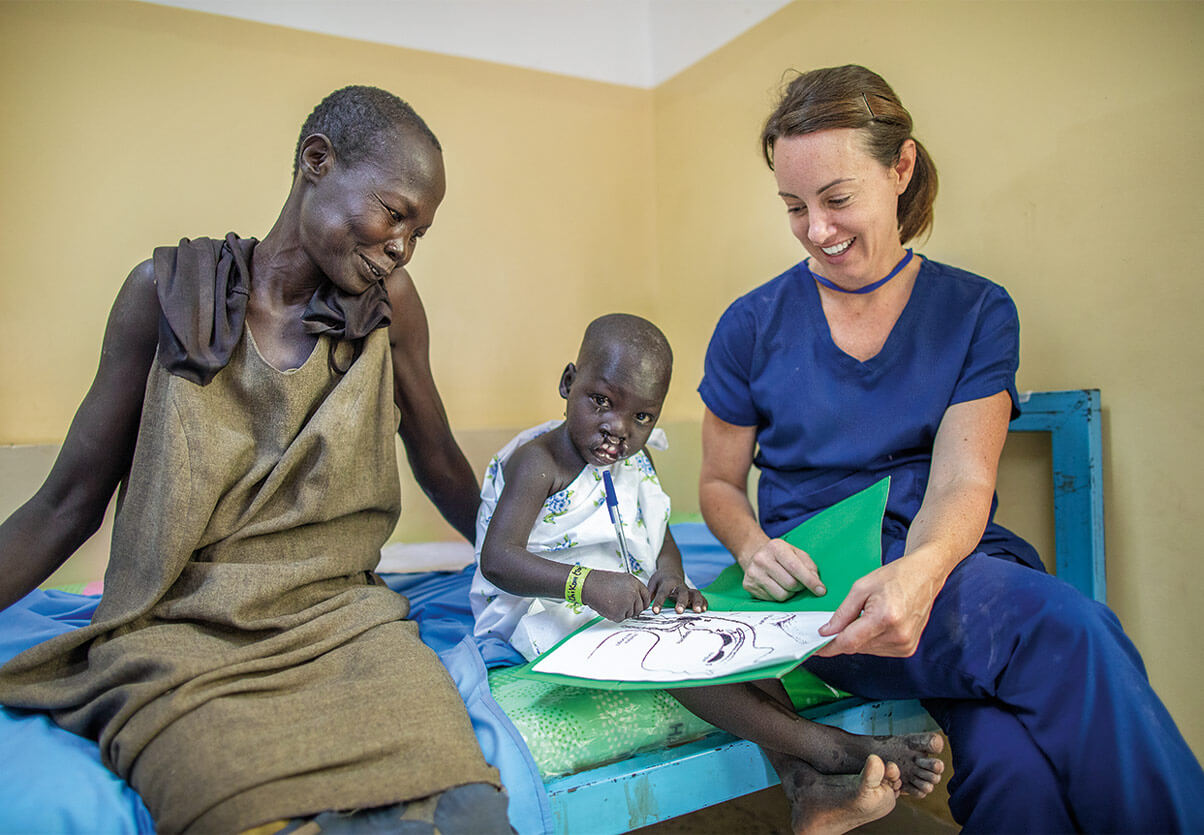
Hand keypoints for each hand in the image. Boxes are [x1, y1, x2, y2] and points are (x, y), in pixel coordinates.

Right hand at [581, 570, 651, 621]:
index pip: (647, 596)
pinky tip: (608, 606)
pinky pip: (621, 618)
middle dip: (633, 609)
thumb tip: (639, 601)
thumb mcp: (622, 579)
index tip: (640, 605)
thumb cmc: (601, 581)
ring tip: (611, 602)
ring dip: (622, 612)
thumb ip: (633, 589)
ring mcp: (627, 603)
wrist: (588, 584)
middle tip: (622, 606)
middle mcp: (633, 593)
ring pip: (630, 614)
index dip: (643, 602)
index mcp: (635, 583)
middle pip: (640, 608)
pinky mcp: (619, 612)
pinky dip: (614, 615)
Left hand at [647, 569, 707, 614]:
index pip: (662, 593)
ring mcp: (687, 589)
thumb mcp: (652, 583)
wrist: (671, 571)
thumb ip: (649, 594)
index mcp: (667, 583)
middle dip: (681, 602)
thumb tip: (643, 605)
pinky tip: (704, 610)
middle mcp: (679, 586)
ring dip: (697, 602)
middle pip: (682, 592)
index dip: (659, 602)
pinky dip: (704, 602)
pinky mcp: (693, 594)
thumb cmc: (660, 580)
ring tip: (697, 611)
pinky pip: (701, 597)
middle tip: (679, 611)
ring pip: (694, 593)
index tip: (655, 611)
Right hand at [741, 538, 825, 601]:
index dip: (810, 581)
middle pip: (790, 584)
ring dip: (789, 593)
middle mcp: (761, 559)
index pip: (795, 567)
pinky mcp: (748, 585)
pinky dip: (778, 596)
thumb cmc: (781, 556)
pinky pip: (771, 600)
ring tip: (786, 584)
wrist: (755, 555)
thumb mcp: (797, 554)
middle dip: (799, 587)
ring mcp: (753, 573)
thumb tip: (818, 586)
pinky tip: (776, 586)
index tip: (821, 591)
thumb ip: (810, 567)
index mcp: (775, 547)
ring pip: (781, 595)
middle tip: (799, 583)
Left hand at [815, 556, 941, 656]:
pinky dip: (870, 640)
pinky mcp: (908, 649)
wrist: (925, 576)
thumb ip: (842, 613)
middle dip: (843, 638)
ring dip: (858, 638)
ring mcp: (905, 645)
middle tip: (837, 624)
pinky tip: (875, 623)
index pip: (849, 642)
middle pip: (857, 647)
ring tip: (866, 615)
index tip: (815, 648)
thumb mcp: (861, 588)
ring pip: (866, 650)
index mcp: (885, 618)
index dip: (829, 647)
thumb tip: (827, 632)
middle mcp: (897, 636)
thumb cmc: (895, 577)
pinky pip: (879, 650)